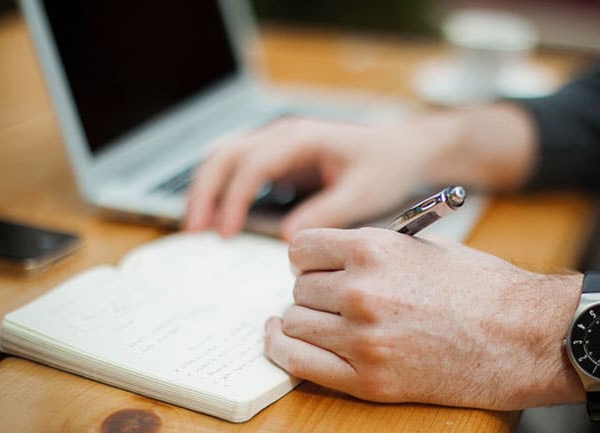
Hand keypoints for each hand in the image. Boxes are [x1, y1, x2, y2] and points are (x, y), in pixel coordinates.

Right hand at [185, 104, 536, 239]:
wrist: (405, 150)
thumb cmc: (387, 167)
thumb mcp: (363, 193)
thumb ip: (326, 213)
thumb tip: (287, 239)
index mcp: (303, 138)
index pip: (253, 164)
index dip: (233, 198)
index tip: (225, 232)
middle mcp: (284, 134)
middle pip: (226, 154)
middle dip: (205, 191)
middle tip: (195, 231)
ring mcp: (279, 143)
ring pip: (226, 157)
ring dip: (207, 188)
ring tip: (197, 226)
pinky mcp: (280, 158)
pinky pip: (239, 167)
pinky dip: (222, 189)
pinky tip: (218, 217)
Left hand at [264, 227, 583, 409]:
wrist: (522, 336)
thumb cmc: (481, 288)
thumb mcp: (423, 247)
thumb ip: (370, 249)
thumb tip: (329, 257)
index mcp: (374, 249)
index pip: (301, 248)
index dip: (307, 258)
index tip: (313, 266)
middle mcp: (361, 291)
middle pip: (299, 288)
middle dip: (312, 291)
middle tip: (331, 297)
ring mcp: (363, 338)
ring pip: (294, 323)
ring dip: (304, 321)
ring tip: (324, 321)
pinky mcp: (369, 380)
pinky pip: (300, 363)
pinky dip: (286, 350)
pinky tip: (286, 341)